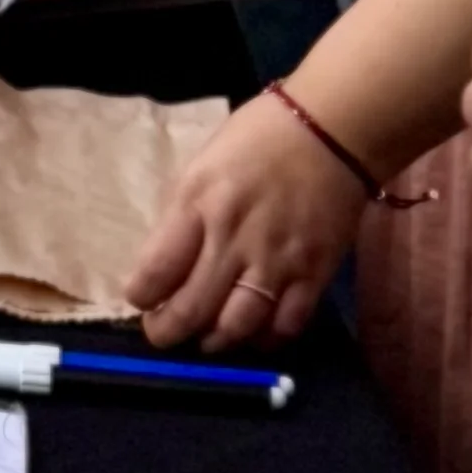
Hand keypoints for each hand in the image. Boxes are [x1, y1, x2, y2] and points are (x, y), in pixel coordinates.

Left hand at [128, 92, 366, 343]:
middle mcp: (234, 238)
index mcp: (198, 204)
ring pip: (238, 326)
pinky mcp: (315, 273)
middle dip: (169, 331)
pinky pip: (286, 324)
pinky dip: (265, 338)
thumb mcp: (200, 168)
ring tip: (206, 338)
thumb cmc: (255, 141)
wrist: (330, 131)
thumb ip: (182, 218)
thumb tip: (163, 267)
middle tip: (164, 333)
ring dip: (215, 342)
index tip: (141, 300)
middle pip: (193, 308)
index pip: (156, 270)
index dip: (141, 296)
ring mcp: (278, 260)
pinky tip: (254, 331)